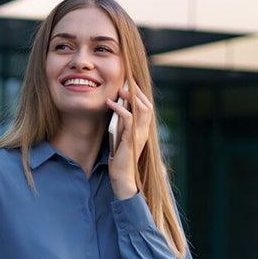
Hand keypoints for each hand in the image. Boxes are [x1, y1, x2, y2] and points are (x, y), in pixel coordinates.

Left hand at [106, 81, 153, 199]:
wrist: (122, 177)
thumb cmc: (120, 158)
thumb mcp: (121, 137)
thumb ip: (122, 125)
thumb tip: (115, 110)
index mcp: (144, 130)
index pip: (147, 108)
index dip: (141, 95)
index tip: (131, 84)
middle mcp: (145, 131)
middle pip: (147, 105)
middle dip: (138, 91)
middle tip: (127, 82)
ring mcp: (140, 134)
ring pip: (141, 109)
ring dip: (130, 97)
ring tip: (120, 90)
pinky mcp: (131, 138)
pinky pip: (128, 118)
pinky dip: (119, 108)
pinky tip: (110, 104)